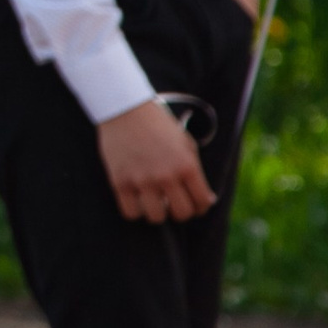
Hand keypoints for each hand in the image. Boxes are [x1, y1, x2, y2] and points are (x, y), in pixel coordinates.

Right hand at [96, 99, 215, 222]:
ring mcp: (142, 180)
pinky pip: (131, 213)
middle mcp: (166, 175)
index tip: (195, 205)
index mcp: (186, 165)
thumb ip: (195, 170)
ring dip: (158, 212)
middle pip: (181, 214)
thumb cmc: (158, 125)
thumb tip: (207, 199)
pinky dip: (136, 210)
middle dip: (180, 211)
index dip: (200, 207)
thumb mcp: (184, 142)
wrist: (125, 109)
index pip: (201, 202)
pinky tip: (137, 200)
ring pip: (156, 218)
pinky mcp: (120, 182)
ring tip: (154, 201)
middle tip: (174, 203)